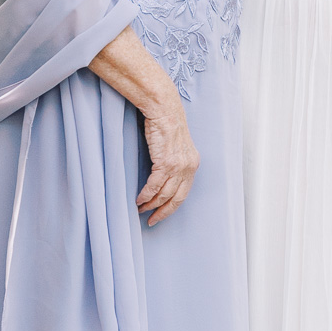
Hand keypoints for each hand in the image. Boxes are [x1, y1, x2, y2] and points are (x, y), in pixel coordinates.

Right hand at [137, 87, 199, 225]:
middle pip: (176, 198)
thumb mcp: (177, 146)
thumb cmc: (166, 125)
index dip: (172, 207)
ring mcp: (178, 166)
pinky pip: (154, 186)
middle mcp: (189, 168)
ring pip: (164, 194)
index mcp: (193, 164)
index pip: (184, 193)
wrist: (164, 110)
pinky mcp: (165, 163)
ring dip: (150, 204)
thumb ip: (174, 162)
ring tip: (141, 209)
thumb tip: (164, 177)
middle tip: (151, 220)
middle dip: (163, 212)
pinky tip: (138, 200)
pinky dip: (145, 195)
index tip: (161, 215)